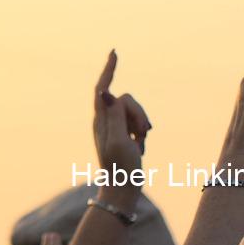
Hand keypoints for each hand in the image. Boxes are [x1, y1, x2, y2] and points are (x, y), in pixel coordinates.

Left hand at [93, 49, 150, 174]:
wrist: (123, 191)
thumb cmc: (121, 169)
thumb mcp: (119, 141)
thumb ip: (115, 117)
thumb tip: (106, 93)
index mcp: (100, 122)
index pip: (102, 88)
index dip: (108, 70)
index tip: (114, 53)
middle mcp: (105, 122)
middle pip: (126, 100)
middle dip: (138, 112)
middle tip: (142, 134)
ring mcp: (115, 129)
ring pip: (135, 111)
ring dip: (142, 124)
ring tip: (141, 143)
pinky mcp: (124, 135)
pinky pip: (139, 123)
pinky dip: (143, 133)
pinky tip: (140, 148)